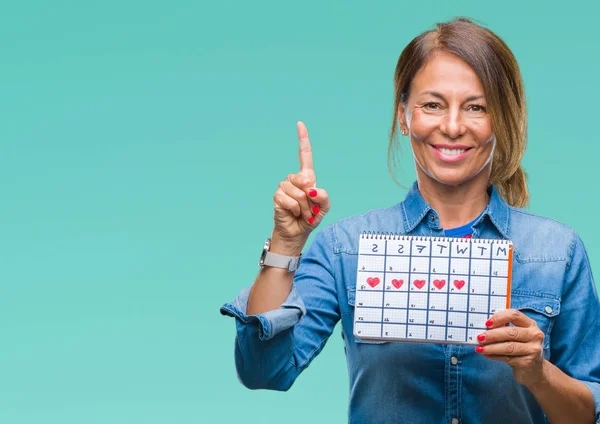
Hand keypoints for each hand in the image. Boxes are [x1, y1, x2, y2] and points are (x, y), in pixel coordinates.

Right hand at [272, 121, 330, 250]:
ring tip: (302, 213)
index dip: (302, 139)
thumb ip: (323, 196)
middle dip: (311, 198)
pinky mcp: (277, 197)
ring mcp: (284, 187)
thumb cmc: (311, 218)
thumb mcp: (324, 207)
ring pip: (298, 192)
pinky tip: (293, 213)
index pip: (304, 155)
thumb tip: (310, 188)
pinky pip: (289, 199)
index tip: (300, 124)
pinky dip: (295, 209)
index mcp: (306, 178)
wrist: (297, 233)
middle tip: (310, 209)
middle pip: (305, 179)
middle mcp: (294, 179)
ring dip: (304, 207)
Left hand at [475, 309, 545, 387]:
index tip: (486, 323)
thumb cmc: (520, 347)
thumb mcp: (516, 335)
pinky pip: (508, 358)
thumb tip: (482, 327)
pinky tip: (486, 355)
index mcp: (530, 324)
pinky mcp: (528, 362)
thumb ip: (504, 328)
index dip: (499, 317)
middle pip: (511, 332)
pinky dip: (494, 356)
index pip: (514, 315)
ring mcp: (533, 349)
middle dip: (492, 335)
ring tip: (479, 348)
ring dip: (491, 347)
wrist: (533, 370)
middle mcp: (534, 335)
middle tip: (479, 338)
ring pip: (509, 347)